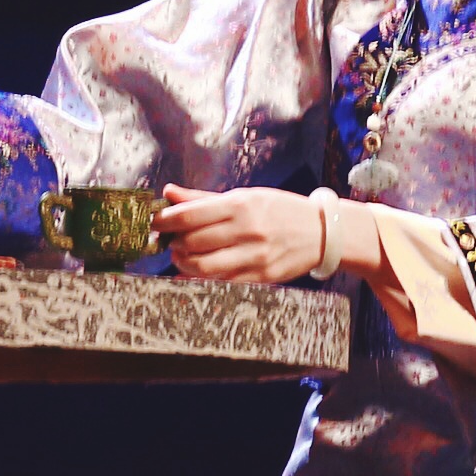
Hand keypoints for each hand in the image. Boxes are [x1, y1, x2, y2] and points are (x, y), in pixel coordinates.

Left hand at [157, 184, 324, 283]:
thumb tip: (169, 193)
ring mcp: (254, 257)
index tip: (154, 222)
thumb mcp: (245, 197)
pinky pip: (220, 282)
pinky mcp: (260, 278)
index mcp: (241, 205)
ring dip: (183, 263)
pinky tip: (192, 273)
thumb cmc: (280, 211)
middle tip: (169, 240)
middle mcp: (247, 230)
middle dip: (173, 243)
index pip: (190, 214)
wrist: (322, 233)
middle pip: (192, 242)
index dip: (164, 220)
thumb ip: (204, 199)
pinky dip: (199, 280)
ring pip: (202, 266)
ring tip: (182, 256)